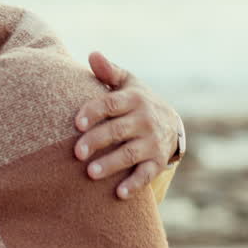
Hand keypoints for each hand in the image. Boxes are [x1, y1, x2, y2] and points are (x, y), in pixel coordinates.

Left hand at [73, 52, 181, 199]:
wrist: (171, 123)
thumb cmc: (136, 102)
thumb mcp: (127, 84)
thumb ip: (108, 72)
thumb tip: (92, 54)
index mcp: (133, 99)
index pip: (110, 104)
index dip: (93, 112)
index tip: (76, 123)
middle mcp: (144, 120)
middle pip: (117, 130)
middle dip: (97, 141)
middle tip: (76, 153)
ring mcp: (152, 142)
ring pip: (130, 154)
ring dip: (111, 164)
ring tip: (90, 174)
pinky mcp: (157, 161)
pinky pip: (146, 174)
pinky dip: (134, 184)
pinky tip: (118, 194)